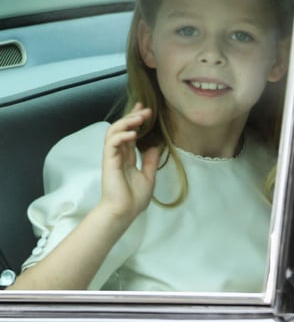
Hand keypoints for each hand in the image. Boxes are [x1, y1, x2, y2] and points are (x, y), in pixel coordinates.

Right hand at [98, 103, 160, 222]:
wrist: (124, 212)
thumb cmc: (133, 198)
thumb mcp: (148, 176)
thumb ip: (150, 160)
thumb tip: (156, 145)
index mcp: (127, 157)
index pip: (130, 134)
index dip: (135, 121)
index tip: (146, 110)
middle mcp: (118, 155)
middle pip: (121, 129)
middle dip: (132, 116)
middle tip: (145, 109)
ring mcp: (112, 157)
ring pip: (114, 132)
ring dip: (126, 122)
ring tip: (139, 118)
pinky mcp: (108, 162)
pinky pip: (112, 143)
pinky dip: (121, 136)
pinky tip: (133, 134)